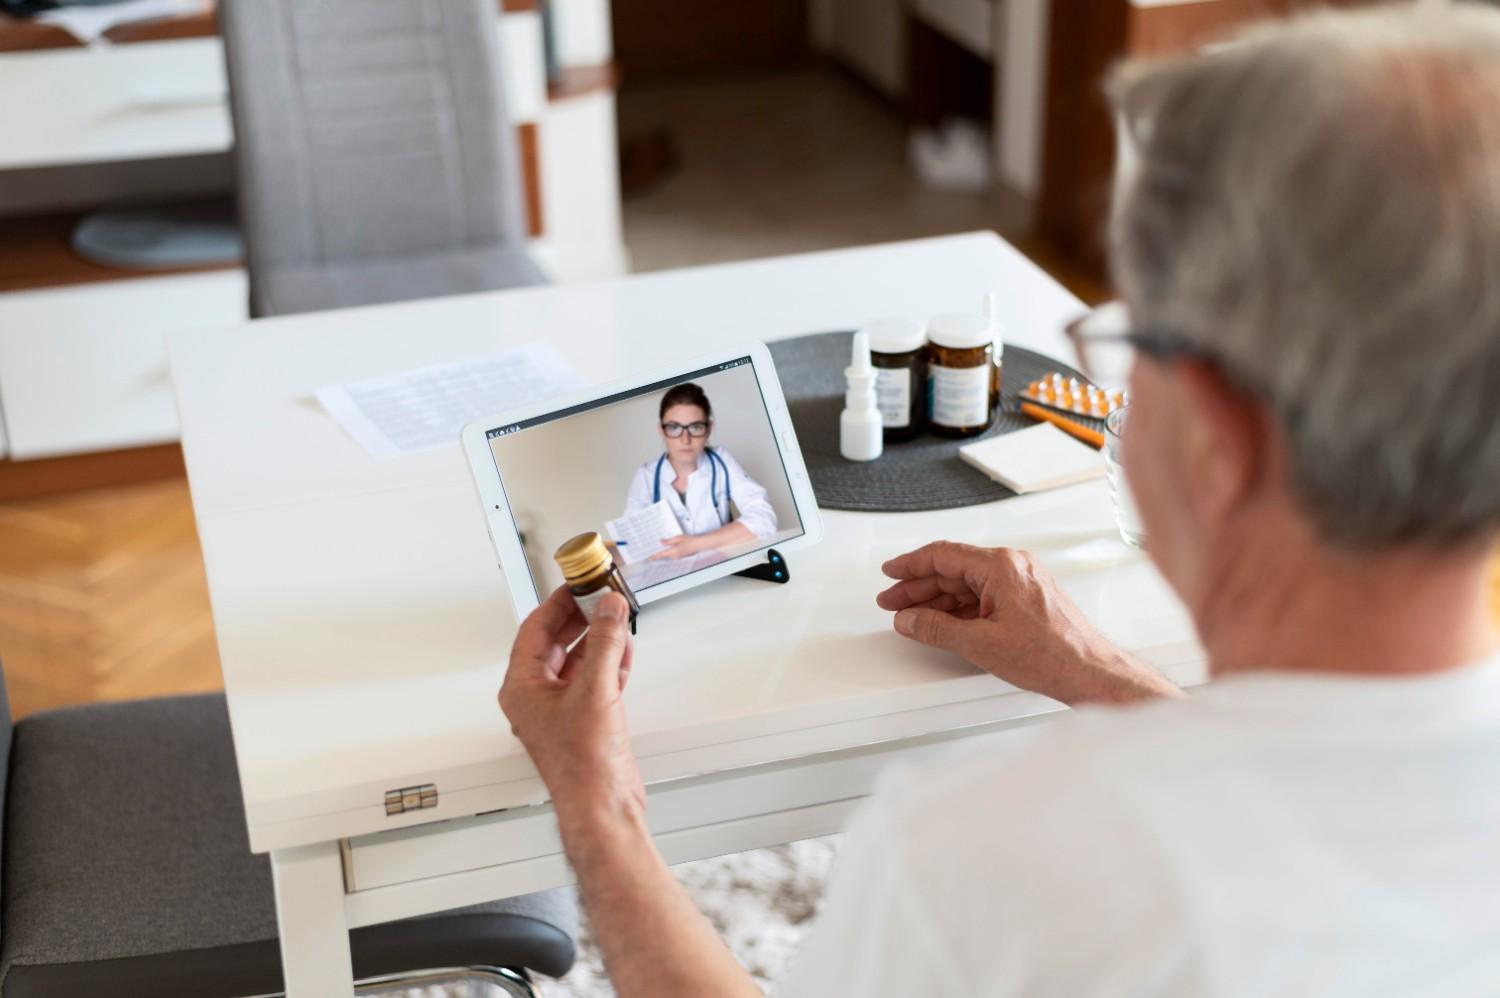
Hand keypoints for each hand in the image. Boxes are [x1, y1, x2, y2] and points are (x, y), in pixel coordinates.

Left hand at [500, 587, 644, 823]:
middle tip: (601, 596)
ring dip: (600, 639)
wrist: (603, 806)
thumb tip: (609, 608)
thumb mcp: (596, 690)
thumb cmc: (582, 766)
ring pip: (579, 659)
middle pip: (557, 641)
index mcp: (522, 687)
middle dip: (582, 618)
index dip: (557, 602)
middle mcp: (537, 696)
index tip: (577, 583)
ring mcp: (561, 709)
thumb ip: (606, 642)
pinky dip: (610, 662)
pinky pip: (594, 679)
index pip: (534, 630)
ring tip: (617, 619)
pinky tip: (623, 651)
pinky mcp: (585, 719)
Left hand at [651, 534, 702, 560]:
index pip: (662, 555)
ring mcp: (678, 557)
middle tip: (653, 548)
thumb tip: (661, 542)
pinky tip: (670, 546)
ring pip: (668, 554)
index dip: (655, 556)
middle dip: (659, 551)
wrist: (699, 544)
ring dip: (665, 550)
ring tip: (661, 544)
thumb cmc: (690, 541)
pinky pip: (672, 554)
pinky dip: (669, 551)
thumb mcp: (678, 538)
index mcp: (674, 551)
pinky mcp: (680, 556)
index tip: (650, 557)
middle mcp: (675, 556)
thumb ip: (669, 541)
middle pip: (664, 554)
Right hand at [876, 541, 1180, 704]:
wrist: (1090, 671)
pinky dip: (959, 608)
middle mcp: (1013, 567)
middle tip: (892, 600)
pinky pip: (983, 595)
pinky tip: (943, 622)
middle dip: (919, 586)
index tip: (891, 572)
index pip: (943, 555)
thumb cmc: (1052, 655)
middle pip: (953, 569)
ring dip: (937, 599)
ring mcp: (1021, 581)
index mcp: (1002, 567)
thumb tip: (909, 619)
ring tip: (911, 615)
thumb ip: (936, 628)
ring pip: (967, 584)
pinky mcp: (1026, 598)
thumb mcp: (981, 643)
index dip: (910, 564)